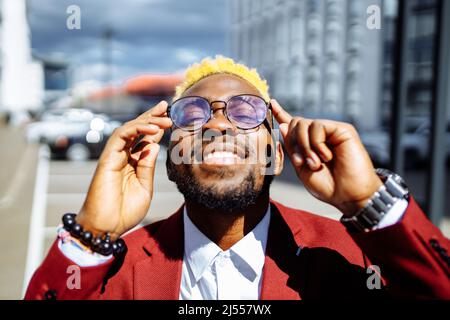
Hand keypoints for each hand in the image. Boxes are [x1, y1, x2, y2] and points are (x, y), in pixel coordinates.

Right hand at [76, 101, 171, 238]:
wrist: (107, 227)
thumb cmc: (125, 211)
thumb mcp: (145, 188)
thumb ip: (148, 167)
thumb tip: (153, 145)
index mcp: (134, 163)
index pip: (146, 139)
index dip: (157, 127)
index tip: (170, 116)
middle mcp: (124, 157)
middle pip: (137, 130)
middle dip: (152, 116)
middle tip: (166, 105)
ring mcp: (114, 156)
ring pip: (129, 129)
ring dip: (147, 120)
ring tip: (165, 117)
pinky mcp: (107, 159)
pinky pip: (120, 137)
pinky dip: (136, 129)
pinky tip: (152, 128)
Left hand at [271, 99, 381, 216]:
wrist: (348, 195)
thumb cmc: (327, 186)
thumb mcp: (301, 168)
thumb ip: (291, 148)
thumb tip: (282, 125)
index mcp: (308, 144)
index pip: (293, 125)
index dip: (281, 114)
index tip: (271, 104)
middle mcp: (319, 135)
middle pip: (294, 123)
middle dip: (293, 144)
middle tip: (302, 162)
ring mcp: (330, 131)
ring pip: (303, 124)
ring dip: (305, 147)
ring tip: (316, 163)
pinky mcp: (342, 129)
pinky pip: (318, 126)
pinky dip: (317, 143)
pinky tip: (327, 156)